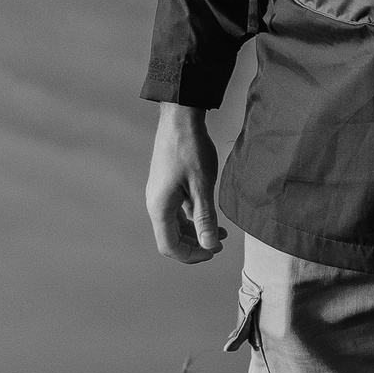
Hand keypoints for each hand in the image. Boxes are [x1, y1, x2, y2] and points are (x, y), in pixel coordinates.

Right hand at [144, 103, 223, 262]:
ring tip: (218, 230)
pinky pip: (176, 210)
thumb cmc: (190, 149)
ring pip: (174, 224)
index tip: (213, 251)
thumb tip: (208, 246)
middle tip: (218, 243)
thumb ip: (205, 218)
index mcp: (160, 207)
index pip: (170, 246)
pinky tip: (207, 212)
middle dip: (195, 244)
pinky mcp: (165, 184)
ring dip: (194, 231)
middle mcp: (155, 203)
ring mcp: (159, 193)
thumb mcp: (202, 186)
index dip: (192, 255)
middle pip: (171, 237)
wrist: (180, 117)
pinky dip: (191, 217)